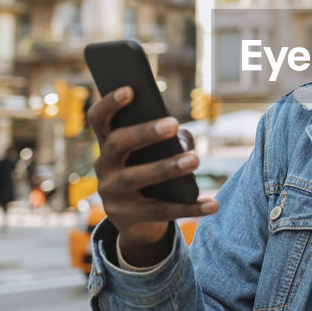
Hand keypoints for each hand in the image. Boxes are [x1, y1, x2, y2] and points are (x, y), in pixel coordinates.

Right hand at [87, 86, 218, 266]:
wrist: (136, 221)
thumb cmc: (149, 171)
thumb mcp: (152, 154)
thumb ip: (168, 140)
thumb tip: (182, 140)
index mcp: (107, 144)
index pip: (99, 119)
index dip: (110, 103)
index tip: (130, 89)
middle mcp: (104, 166)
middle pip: (118, 144)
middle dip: (144, 132)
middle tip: (173, 123)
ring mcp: (112, 194)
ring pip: (136, 178)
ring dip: (167, 167)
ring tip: (195, 159)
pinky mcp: (126, 218)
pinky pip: (161, 211)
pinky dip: (190, 207)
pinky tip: (213, 204)